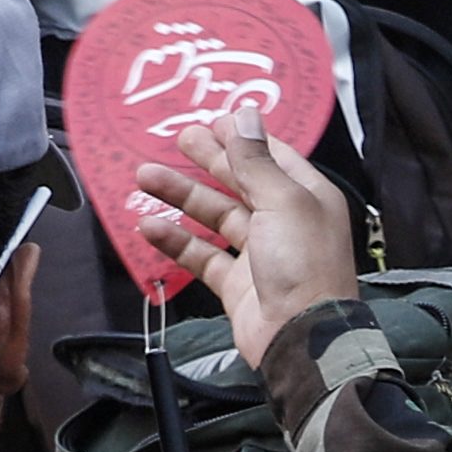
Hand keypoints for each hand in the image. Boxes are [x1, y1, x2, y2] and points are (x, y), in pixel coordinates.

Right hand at [124, 113, 365, 330]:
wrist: (301, 336)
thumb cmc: (302, 263)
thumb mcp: (282, 201)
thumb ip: (256, 161)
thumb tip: (245, 115)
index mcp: (307, 197)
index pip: (274, 157)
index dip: (244, 138)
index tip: (213, 121)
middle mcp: (286, 221)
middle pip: (242, 182)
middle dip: (210, 160)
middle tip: (178, 139)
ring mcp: (260, 254)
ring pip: (216, 216)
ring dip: (182, 196)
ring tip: (144, 175)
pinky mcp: (238, 283)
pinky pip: (203, 255)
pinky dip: (177, 240)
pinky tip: (148, 226)